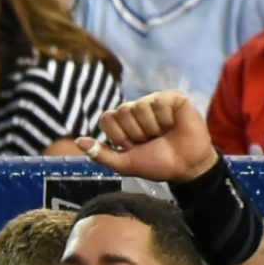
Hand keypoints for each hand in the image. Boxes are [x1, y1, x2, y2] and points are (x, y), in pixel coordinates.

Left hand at [76, 91, 219, 183]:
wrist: (185, 166)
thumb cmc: (156, 164)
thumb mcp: (124, 163)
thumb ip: (101, 153)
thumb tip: (78, 141)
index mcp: (122, 123)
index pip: (107, 118)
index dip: (118, 136)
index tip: (131, 147)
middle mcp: (136, 109)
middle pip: (121, 111)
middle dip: (135, 133)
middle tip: (150, 141)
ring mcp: (153, 101)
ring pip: (139, 106)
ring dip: (151, 127)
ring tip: (163, 134)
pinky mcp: (172, 98)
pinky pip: (158, 102)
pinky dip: (165, 119)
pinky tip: (173, 124)